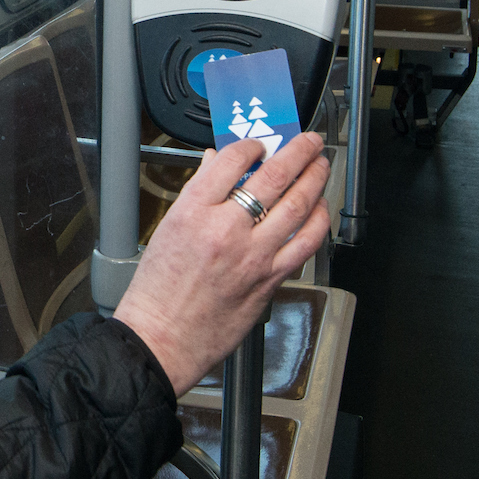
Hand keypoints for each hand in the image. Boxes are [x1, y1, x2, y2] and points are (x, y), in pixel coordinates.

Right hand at [114, 132, 330, 396]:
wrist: (162, 338)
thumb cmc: (158, 291)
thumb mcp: (168, 228)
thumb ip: (198, 192)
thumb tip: (218, 165)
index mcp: (193, 212)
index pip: (232, 160)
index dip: (252, 144)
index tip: (258, 143)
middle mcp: (226, 229)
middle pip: (273, 176)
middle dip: (297, 151)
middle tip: (308, 140)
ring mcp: (252, 255)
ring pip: (297, 205)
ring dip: (314, 178)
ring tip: (321, 165)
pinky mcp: (270, 279)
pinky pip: (305, 242)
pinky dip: (317, 220)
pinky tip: (319, 208)